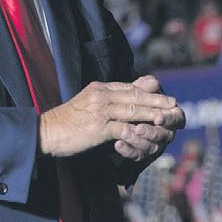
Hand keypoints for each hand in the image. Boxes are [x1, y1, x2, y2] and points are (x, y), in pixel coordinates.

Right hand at [39, 78, 177, 156]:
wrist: (47, 131)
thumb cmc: (68, 120)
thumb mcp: (89, 102)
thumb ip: (110, 98)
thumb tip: (126, 95)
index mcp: (100, 88)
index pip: (130, 87)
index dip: (150, 92)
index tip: (165, 97)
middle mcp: (101, 95)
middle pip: (135, 96)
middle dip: (157, 101)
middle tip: (175, 105)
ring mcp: (100, 111)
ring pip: (132, 110)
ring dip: (152, 114)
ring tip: (167, 118)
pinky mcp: (97, 128)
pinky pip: (122, 128)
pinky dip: (136, 131)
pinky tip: (147, 134)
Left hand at [113, 76, 184, 162]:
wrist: (116, 119)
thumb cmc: (133, 103)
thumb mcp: (137, 94)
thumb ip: (144, 89)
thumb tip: (153, 81)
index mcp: (170, 116)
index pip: (177, 118)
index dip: (170, 119)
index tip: (158, 118)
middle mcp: (166, 133)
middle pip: (164, 136)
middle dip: (151, 132)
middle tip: (138, 128)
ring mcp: (154, 146)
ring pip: (151, 147)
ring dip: (137, 141)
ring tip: (124, 133)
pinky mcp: (141, 155)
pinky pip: (136, 156)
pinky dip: (127, 150)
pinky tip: (117, 144)